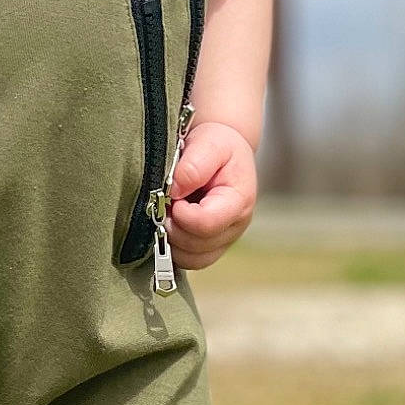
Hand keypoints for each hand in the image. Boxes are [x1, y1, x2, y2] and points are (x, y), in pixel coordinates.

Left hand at [166, 120, 256, 269]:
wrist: (224, 151)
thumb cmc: (219, 145)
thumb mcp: (210, 143)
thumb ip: (194, 166)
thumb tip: (174, 191)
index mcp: (239, 200)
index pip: (206, 224)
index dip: (182, 214)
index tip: (172, 196)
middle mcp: (235, 225)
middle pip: (196, 245)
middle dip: (173, 226)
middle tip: (165, 204)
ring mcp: (224, 239)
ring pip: (192, 259)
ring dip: (171, 240)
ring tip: (168, 213)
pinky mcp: (211, 245)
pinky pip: (190, 261)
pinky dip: (174, 248)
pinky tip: (170, 224)